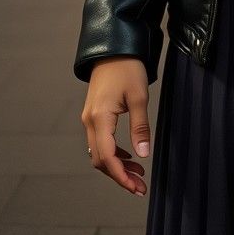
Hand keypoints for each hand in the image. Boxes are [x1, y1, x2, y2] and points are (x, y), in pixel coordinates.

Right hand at [80, 57, 150, 195]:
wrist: (113, 47)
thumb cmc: (127, 67)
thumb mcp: (139, 96)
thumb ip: (140, 127)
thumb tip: (143, 155)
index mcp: (100, 118)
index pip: (107, 157)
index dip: (121, 176)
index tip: (135, 187)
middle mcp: (90, 121)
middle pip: (100, 160)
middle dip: (120, 176)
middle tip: (140, 186)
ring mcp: (90, 118)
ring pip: (99, 152)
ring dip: (117, 166)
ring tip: (138, 173)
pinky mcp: (94, 114)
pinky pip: (100, 141)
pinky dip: (114, 153)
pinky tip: (129, 156)